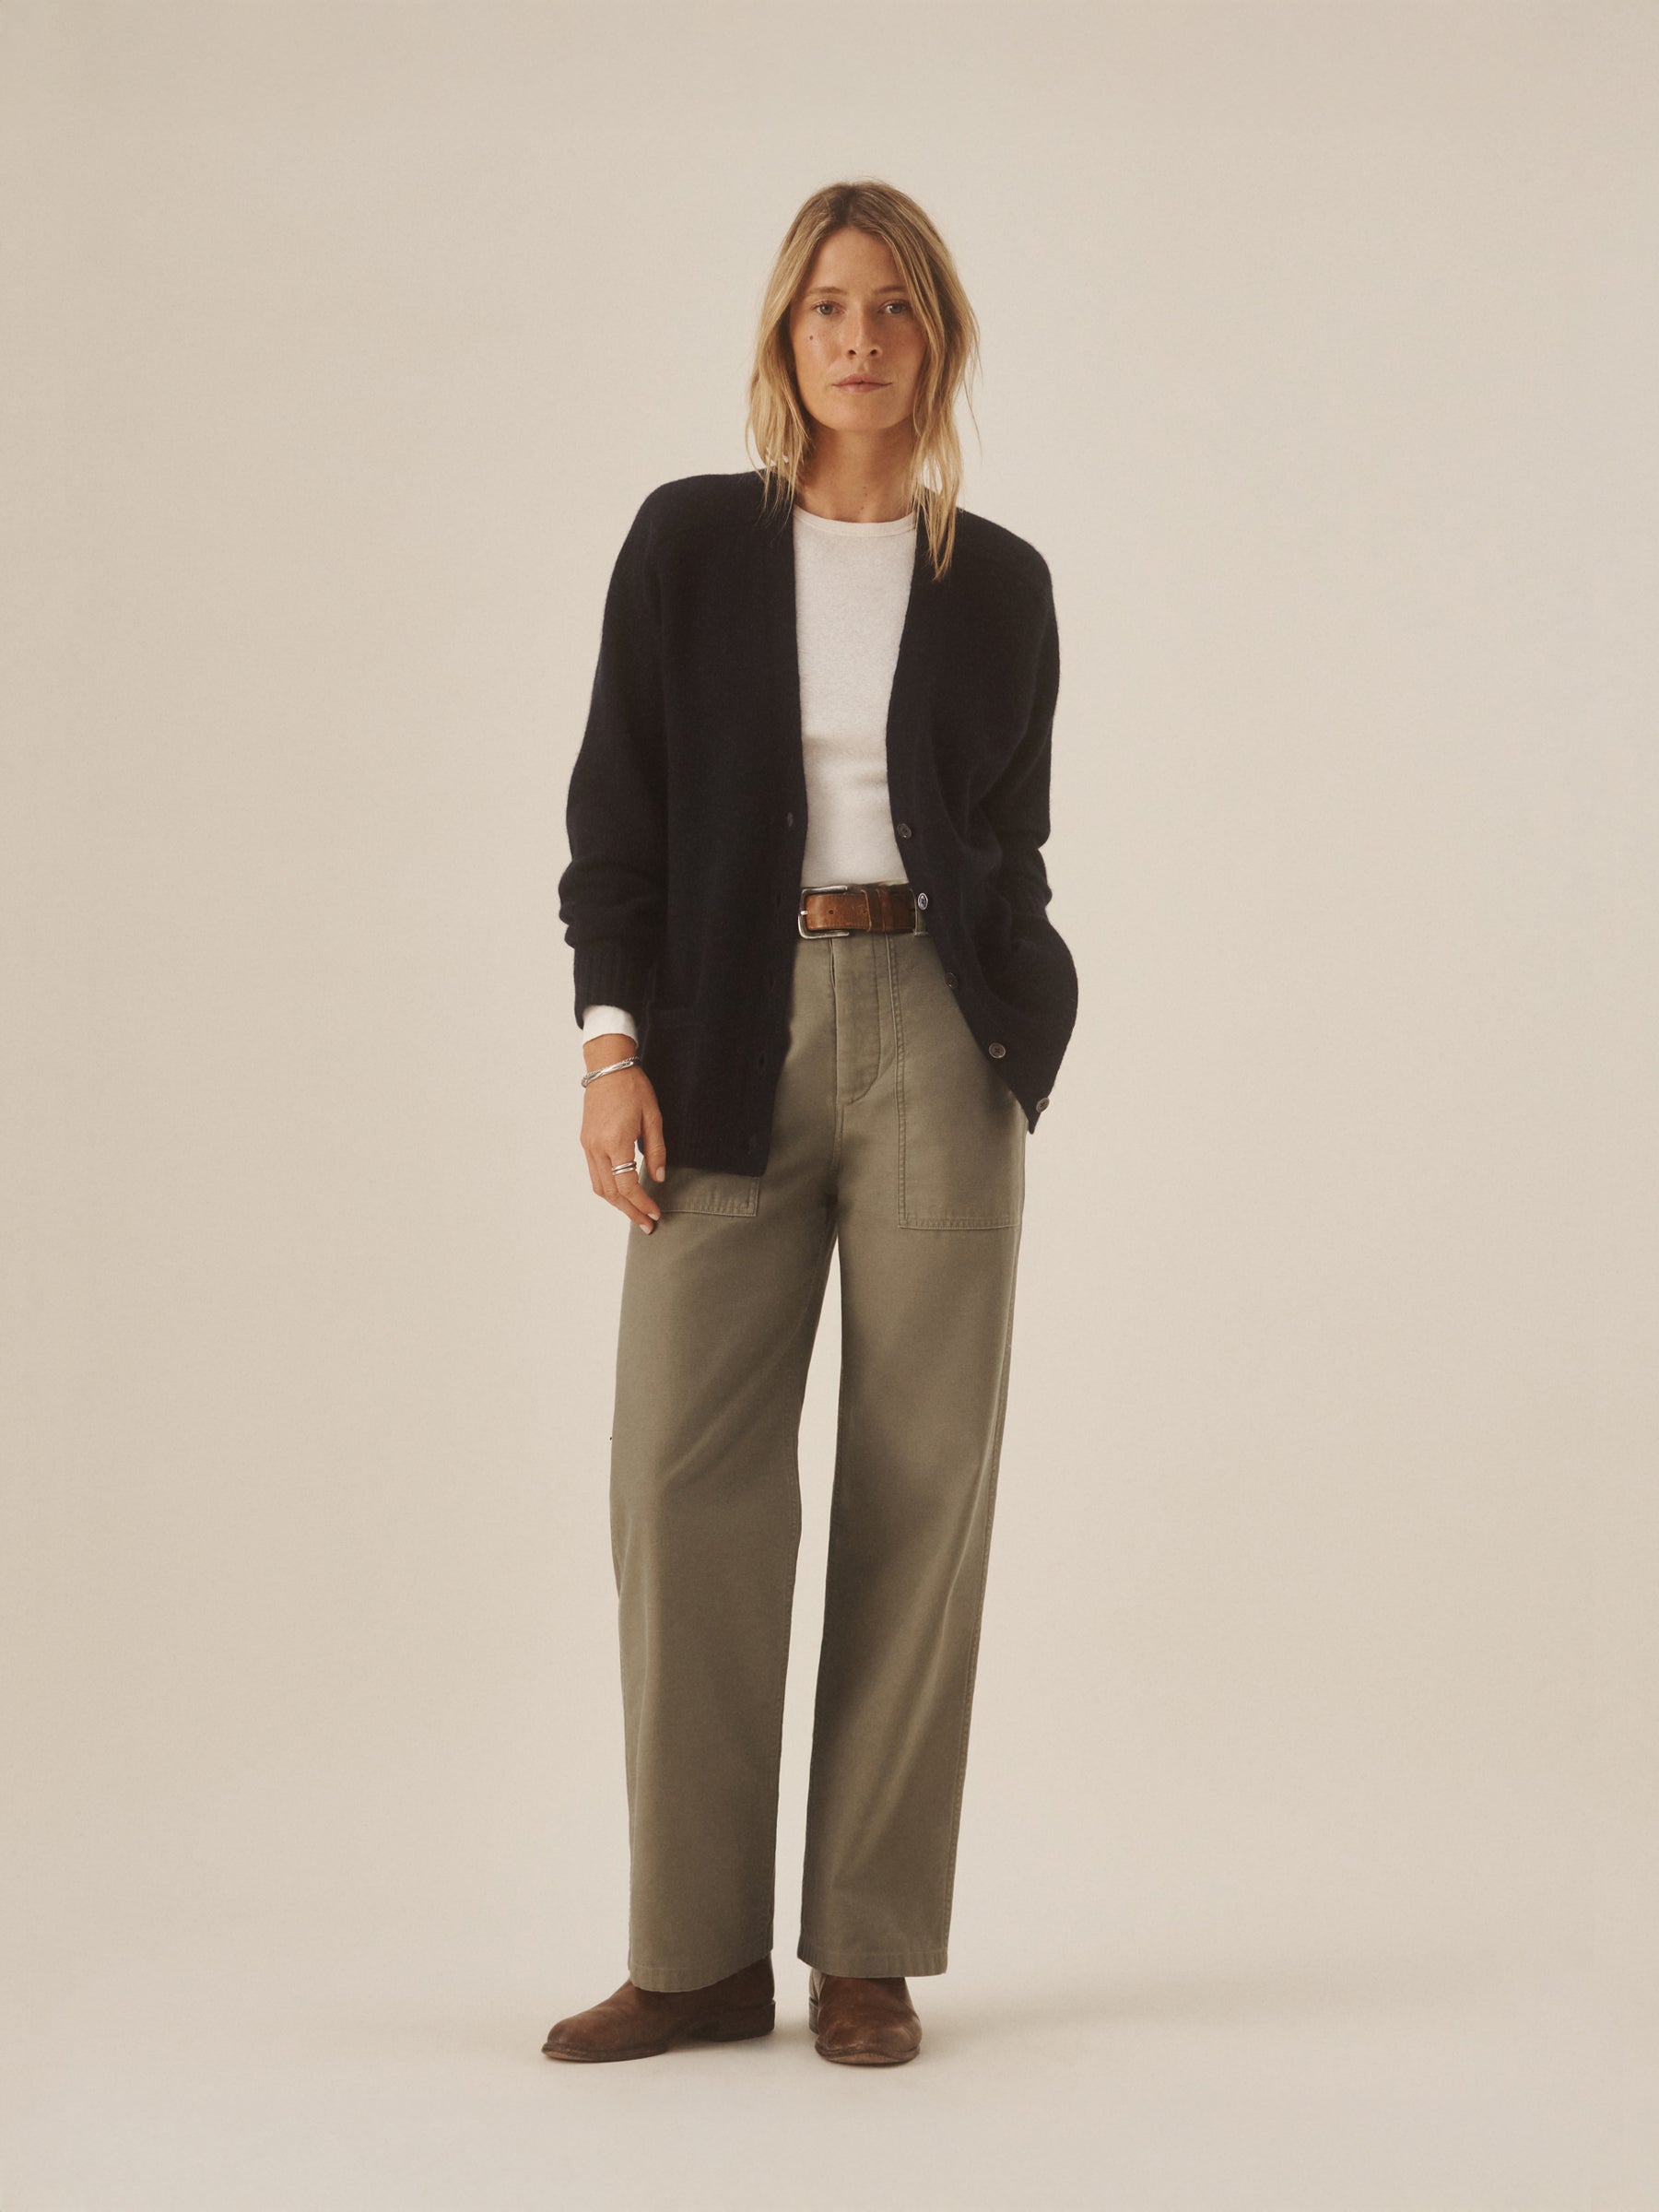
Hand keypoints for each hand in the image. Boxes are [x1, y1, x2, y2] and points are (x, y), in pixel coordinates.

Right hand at [580, 1033, 666, 1231]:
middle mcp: (597, 1147)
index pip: (627, 1185)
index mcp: (615, 1141)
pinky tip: (623, 1193)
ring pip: (599, 1187)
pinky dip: (608, 1189)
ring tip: (636, 1212)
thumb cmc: (633, 1088)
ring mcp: (588, 1145)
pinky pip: (595, 1174)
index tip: (655, 1213)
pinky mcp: (586, 1142)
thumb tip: (658, 1178)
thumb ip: (656, 1150)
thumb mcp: (654, 1118)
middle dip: (630, 1211)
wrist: (608, 1068)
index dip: (642, 1203)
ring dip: (617, 1204)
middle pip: (611, 1192)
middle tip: (647, 1224)